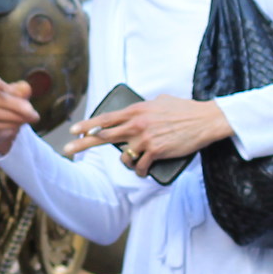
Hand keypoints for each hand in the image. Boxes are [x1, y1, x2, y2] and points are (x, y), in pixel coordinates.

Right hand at [0, 72, 40, 154]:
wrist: (8, 123)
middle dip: (16, 106)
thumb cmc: (13, 102)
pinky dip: (9, 126)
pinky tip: (18, 125)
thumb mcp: (20, 94)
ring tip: (29, 119)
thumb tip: (25, 89)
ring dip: (15, 117)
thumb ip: (23, 89)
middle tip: (31, 112)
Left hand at [65, 96, 232, 176]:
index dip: (87, 124)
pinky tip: (145, 172)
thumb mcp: (160, 101)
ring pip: (123, 156)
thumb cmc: (184, 109)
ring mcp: (145, 139)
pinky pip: (141, 167)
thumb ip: (144, 108)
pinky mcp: (156, 152)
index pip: (106, 118)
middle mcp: (137, 124)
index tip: (74, 130)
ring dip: (126, 162)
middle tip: (68, 149)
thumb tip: (135, 112)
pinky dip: (141, 171)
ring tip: (137, 162)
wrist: (205, 120)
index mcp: (136, 110)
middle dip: (83, 143)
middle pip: (103, 136)